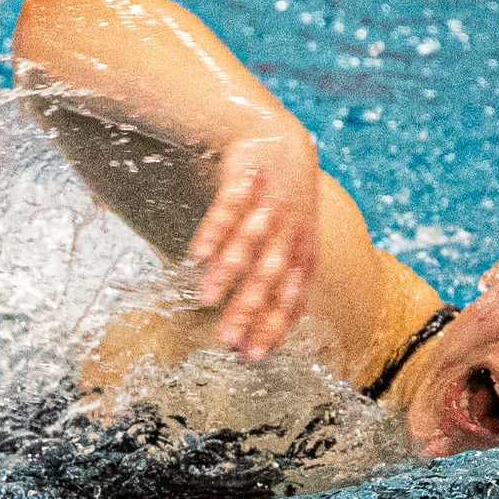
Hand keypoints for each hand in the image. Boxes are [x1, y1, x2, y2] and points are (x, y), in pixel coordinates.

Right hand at [187, 132, 320, 360]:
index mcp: (302, 255)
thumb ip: (280, 283)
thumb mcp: (295, 243)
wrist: (280, 142)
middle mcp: (289, 233)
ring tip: (205, 299)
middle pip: (267, 279)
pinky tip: (196, 255)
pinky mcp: (247, 181)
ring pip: (248, 245)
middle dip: (247, 311)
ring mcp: (268, 207)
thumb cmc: (283, 204)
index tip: (250, 357)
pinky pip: (229, 208)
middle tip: (224, 341)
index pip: (290, 299)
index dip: (271, 328)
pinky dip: (214, 231)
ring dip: (227, 273)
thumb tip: (261, 332)